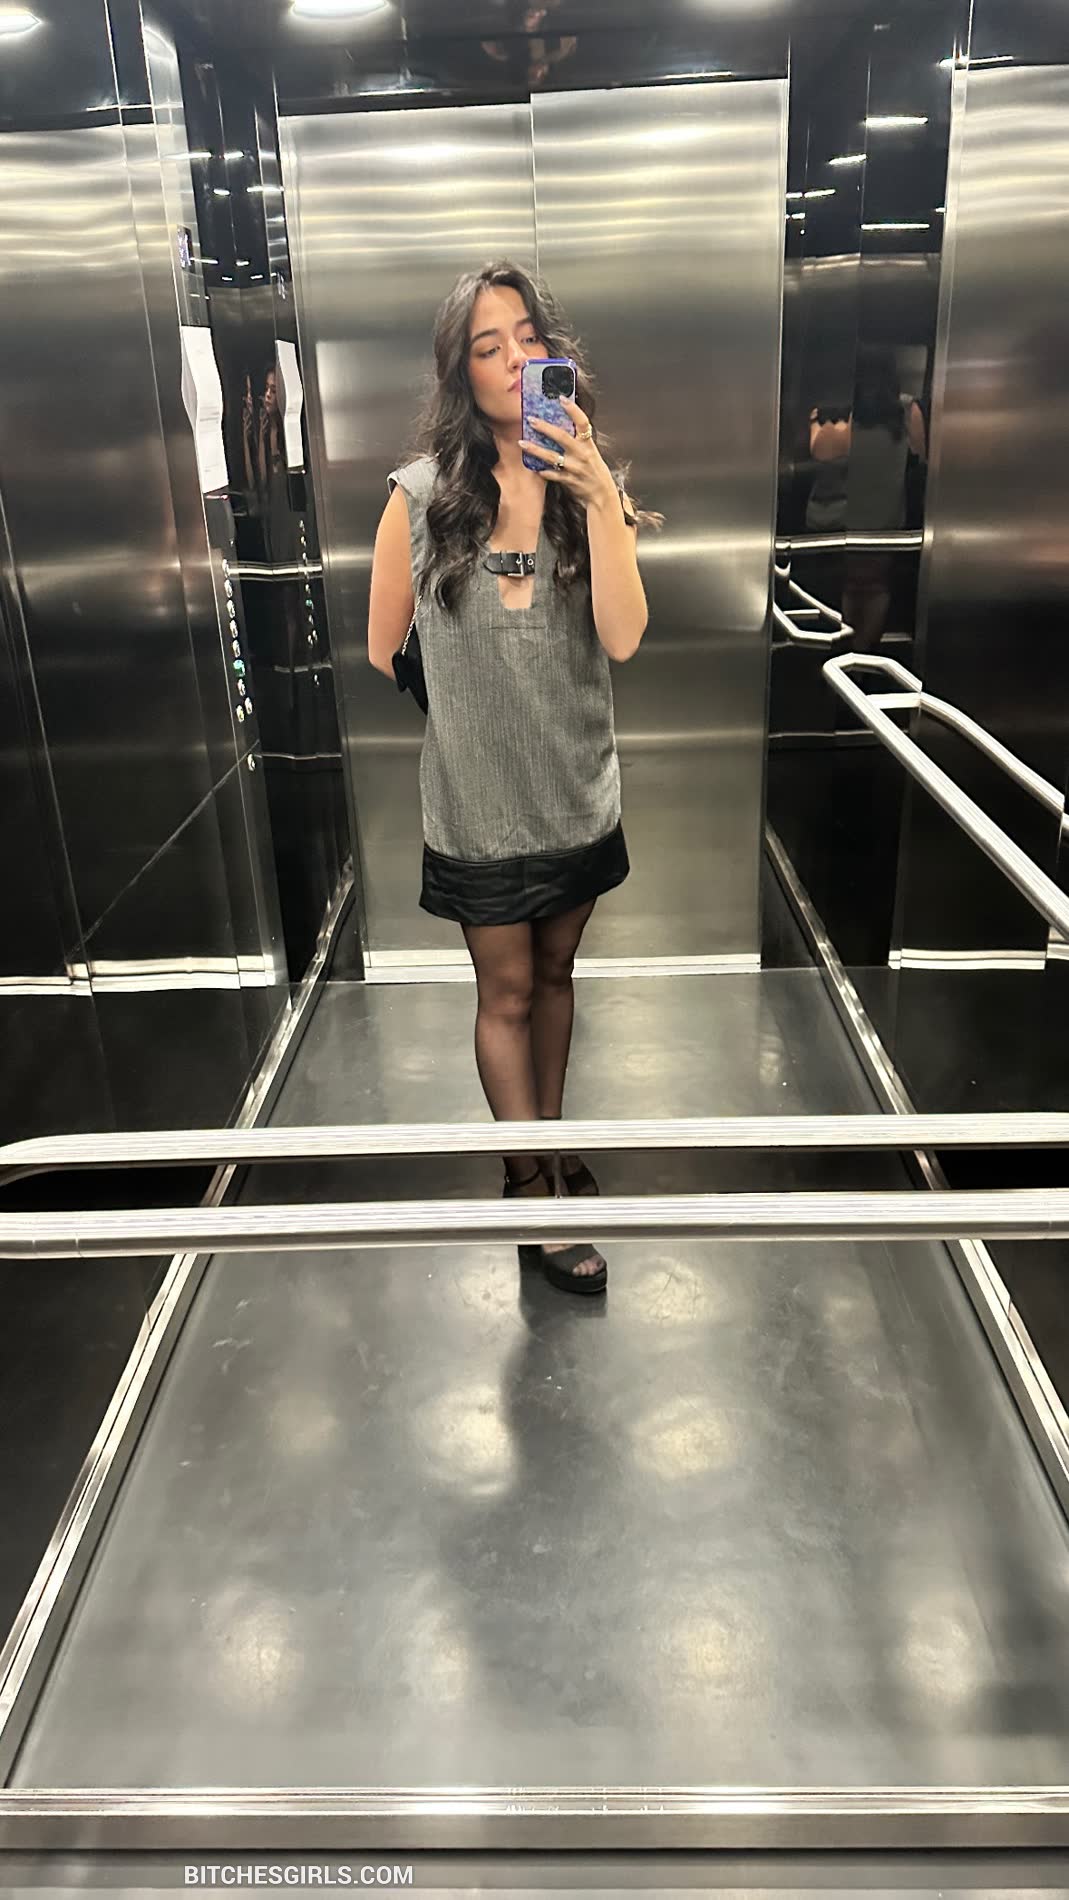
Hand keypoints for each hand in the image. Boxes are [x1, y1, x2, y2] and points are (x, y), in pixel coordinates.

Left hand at [519, 397, 617, 512]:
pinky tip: (534, 466)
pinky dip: (542, 470)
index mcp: (588, 444)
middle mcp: (581, 454)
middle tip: (531, 420)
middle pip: (561, 437)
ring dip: (535, 449)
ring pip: (551, 457)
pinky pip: (551, 474)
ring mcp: (574, 468)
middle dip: (545, 427)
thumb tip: (563, 425)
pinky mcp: (568, 480)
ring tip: (521, 443)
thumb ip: (579, 441)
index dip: (573, 409)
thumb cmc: (595, 471)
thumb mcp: (591, 452)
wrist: (601, 494)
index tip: (561, 398)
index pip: (582, 422)